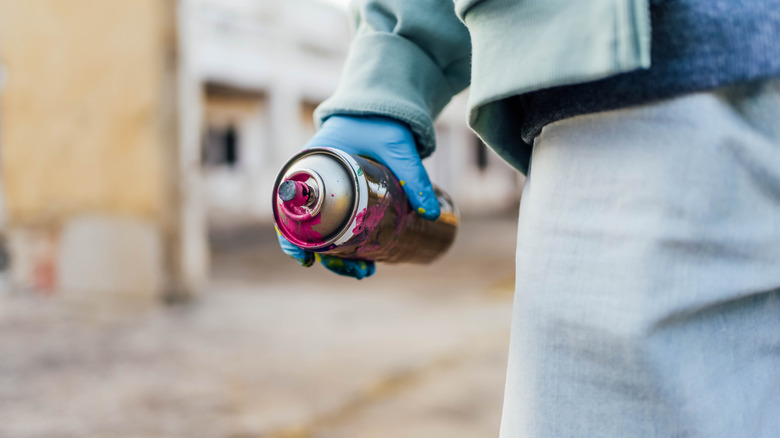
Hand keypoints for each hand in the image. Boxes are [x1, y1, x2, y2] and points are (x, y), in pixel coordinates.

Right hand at [276, 115, 438, 278]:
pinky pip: (342, 226)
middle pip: (310, 230)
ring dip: (341, 257)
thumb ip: (413, 176)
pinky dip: (350, 245)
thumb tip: (431, 212)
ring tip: (367, 272)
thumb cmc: (381, 121)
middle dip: (330, 258)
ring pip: (328, 233)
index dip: (291, 238)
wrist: (384, 108)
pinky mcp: (348, 200)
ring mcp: (331, 194)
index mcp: (311, 167)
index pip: (287, 207)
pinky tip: (367, 260)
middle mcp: (316, 184)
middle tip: (359, 271)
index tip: (306, 259)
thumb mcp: (396, 147)